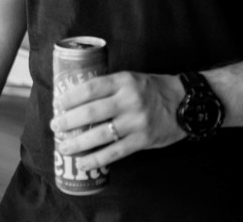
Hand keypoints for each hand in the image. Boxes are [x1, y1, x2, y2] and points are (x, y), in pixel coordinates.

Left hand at [50, 71, 185, 170]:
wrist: (186, 102)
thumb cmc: (154, 90)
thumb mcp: (133, 79)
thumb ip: (111, 88)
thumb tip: (79, 101)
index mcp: (125, 81)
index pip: (91, 88)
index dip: (70, 97)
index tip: (58, 104)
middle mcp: (129, 100)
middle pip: (90, 112)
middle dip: (68, 122)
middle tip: (56, 127)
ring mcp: (136, 121)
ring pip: (99, 135)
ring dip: (77, 144)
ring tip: (64, 147)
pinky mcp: (143, 140)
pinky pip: (114, 153)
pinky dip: (95, 160)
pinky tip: (83, 163)